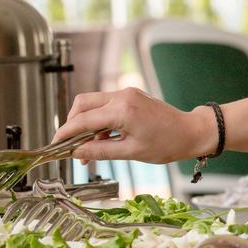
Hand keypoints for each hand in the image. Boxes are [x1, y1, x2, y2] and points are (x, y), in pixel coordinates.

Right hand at [53, 88, 214, 163]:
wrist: (193, 132)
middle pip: (82, 104)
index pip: (83, 120)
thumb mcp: (132, 152)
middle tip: (68, 144)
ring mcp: (127, 94)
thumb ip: (101, 151)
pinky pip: (106, 105)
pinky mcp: (131, 97)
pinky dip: (99, 121)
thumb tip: (77, 153)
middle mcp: (122, 96)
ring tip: (86, 148)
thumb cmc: (169, 143)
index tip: (55, 145)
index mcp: (122, 110)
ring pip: (92, 104)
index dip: (65, 133)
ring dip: (85, 123)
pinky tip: (100, 140)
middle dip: (71, 123)